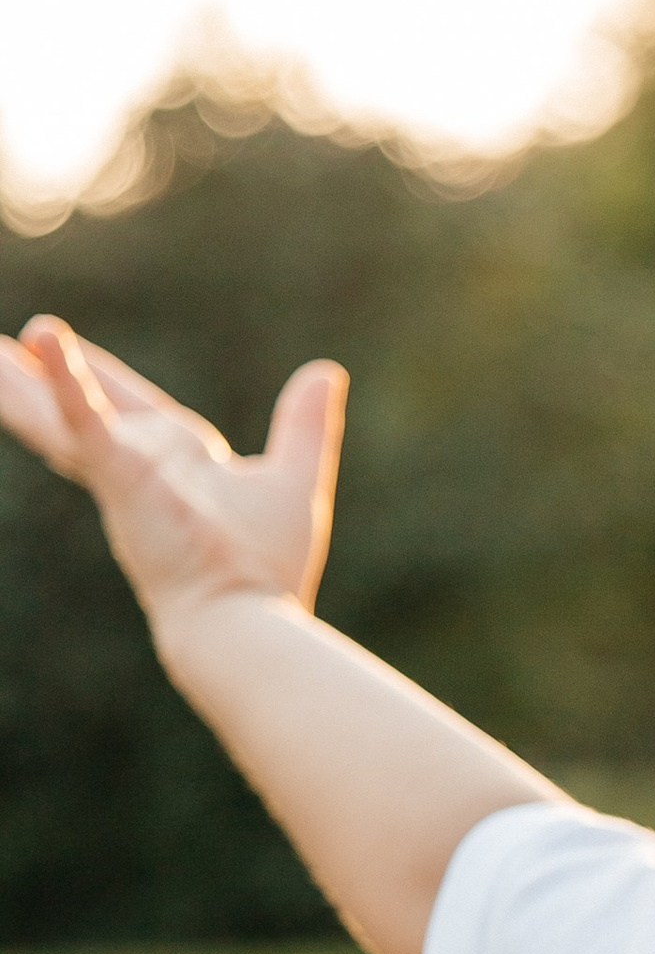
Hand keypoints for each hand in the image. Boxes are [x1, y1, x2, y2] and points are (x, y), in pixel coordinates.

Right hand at [0, 320, 346, 632]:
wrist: (244, 614)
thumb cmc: (267, 567)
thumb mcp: (292, 477)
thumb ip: (304, 426)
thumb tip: (325, 372)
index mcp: (175, 463)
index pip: (124, 409)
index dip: (92, 376)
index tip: (55, 346)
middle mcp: (141, 465)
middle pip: (77, 410)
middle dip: (35, 380)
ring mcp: (124, 471)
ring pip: (59, 415)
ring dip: (22, 385)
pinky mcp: (121, 475)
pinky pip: (86, 419)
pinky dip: (64, 380)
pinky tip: (45, 339)